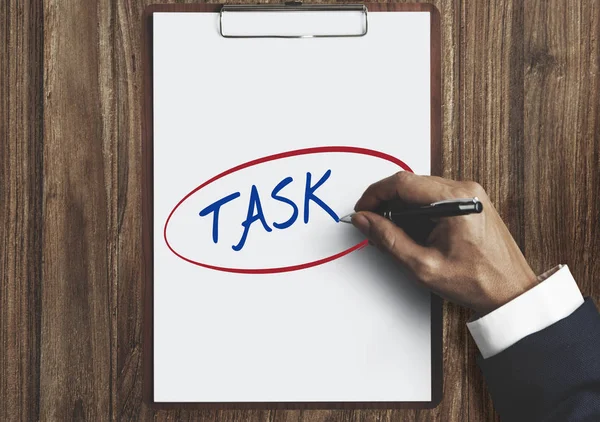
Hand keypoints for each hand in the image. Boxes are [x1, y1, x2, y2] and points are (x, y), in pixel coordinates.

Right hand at [351, 172, 537, 314]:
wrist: (511, 292)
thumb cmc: (477, 282)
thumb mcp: (422, 266)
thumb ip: (388, 239)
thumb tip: (364, 220)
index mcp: (456, 200)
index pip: (402, 183)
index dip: (375, 195)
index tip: (362, 211)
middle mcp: (465, 190)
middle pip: (410, 184)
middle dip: (386, 204)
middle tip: (373, 227)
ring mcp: (470, 195)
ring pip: (420, 191)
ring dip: (401, 209)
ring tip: (395, 236)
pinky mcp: (470, 203)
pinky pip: (434, 198)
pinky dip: (417, 212)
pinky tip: (414, 234)